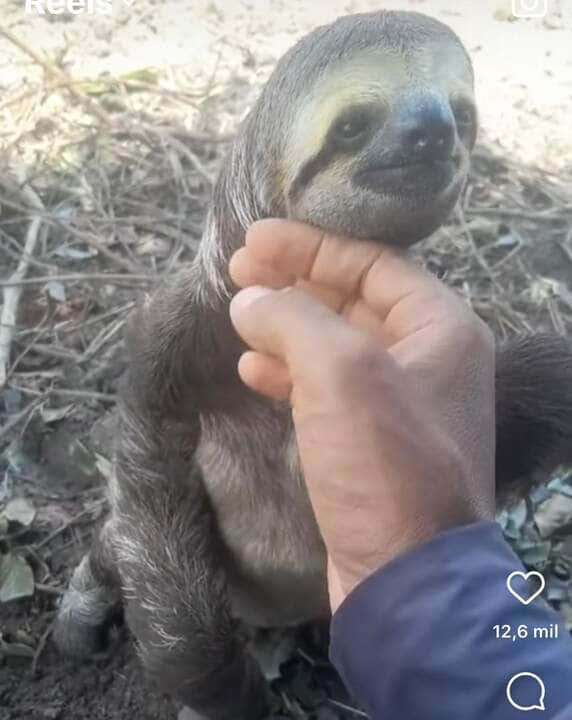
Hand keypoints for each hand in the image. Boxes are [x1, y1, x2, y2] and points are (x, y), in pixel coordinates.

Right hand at [229, 219, 494, 610]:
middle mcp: (425, 358)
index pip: (372, 263)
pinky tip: (253, 367)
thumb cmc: (385, 465)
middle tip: (239, 269)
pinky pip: (325, 388)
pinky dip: (289, 372)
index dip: (311, 246)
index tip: (254, 238)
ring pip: (333, 343)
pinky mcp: (368, 440)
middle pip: (351, 299)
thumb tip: (250, 300)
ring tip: (239, 312)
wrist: (404, 580)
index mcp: (440, 328)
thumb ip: (293, 319)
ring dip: (286, 325)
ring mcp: (396, 402)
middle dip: (294, 282)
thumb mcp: (341, 374)